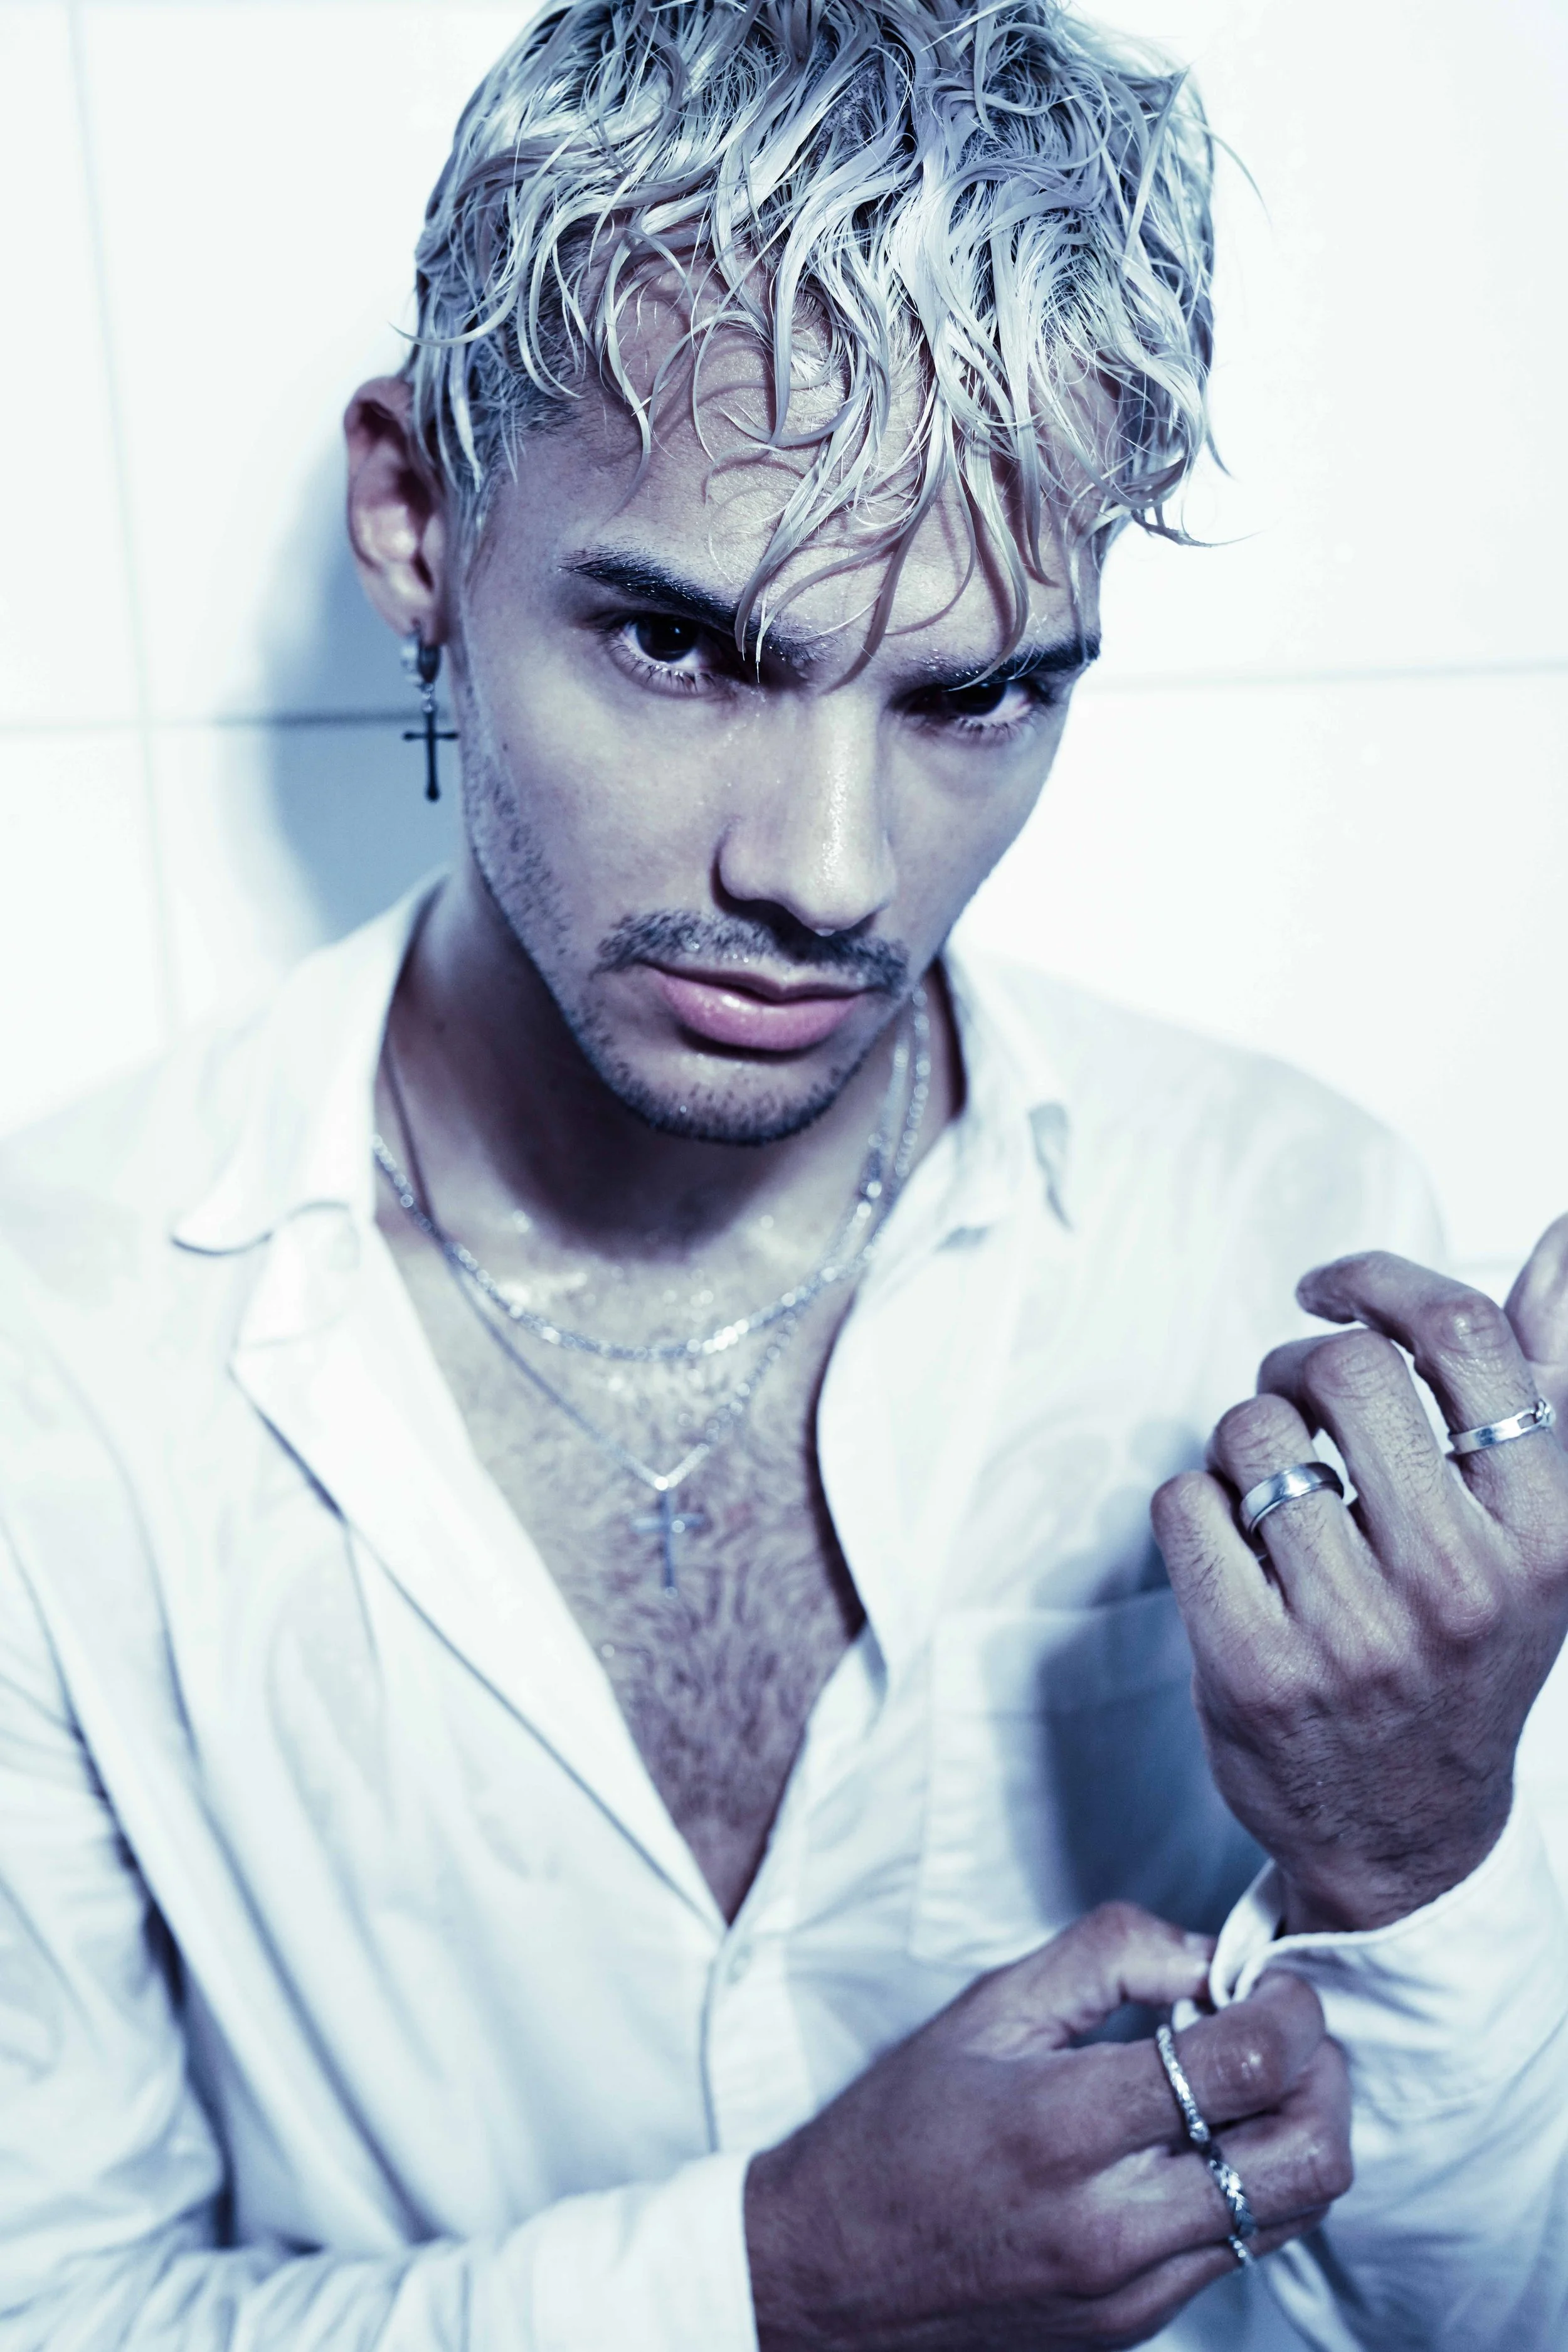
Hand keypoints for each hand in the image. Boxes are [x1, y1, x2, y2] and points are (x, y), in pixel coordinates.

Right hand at [747, 1903, 1350, 2349]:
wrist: (827, 2279)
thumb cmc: (896, 2131)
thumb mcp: (983, 2009)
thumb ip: (1106, 1957)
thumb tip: (1207, 1956)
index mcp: (1065, 2126)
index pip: (1246, 2064)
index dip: (1289, 2008)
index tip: (1269, 1981)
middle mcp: (1114, 2225)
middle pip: (1308, 2158)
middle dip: (1325, 2075)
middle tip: (1285, 2030)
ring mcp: (1135, 2292)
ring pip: (1295, 2211)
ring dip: (1302, 2130)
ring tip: (1249, 2078)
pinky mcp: (1139, 2327)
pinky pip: (1242, 2248)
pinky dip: (1253, 2181)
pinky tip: (1204, 2138)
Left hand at [1153, 1223, 1567, 1934]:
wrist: (1407, 1833)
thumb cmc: (1465, 1645)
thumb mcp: (1537, 1523)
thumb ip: (1549, 1373)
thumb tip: (1562, 1232)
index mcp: (1548, 1528)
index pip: (1461, 1334)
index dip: (1377, 1282)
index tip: (1328, 1289)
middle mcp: (1462, 1581)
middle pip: (1343, 1368)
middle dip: (1294, 1368)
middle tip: (1294, 1409)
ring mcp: (1357, 1632)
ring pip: (1253, 1432)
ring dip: (1242, 1441)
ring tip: (1270, 1493)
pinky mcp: (1255, 1670)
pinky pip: (1184, 1502)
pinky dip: (1193, 1504)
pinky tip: (1230, 1546)